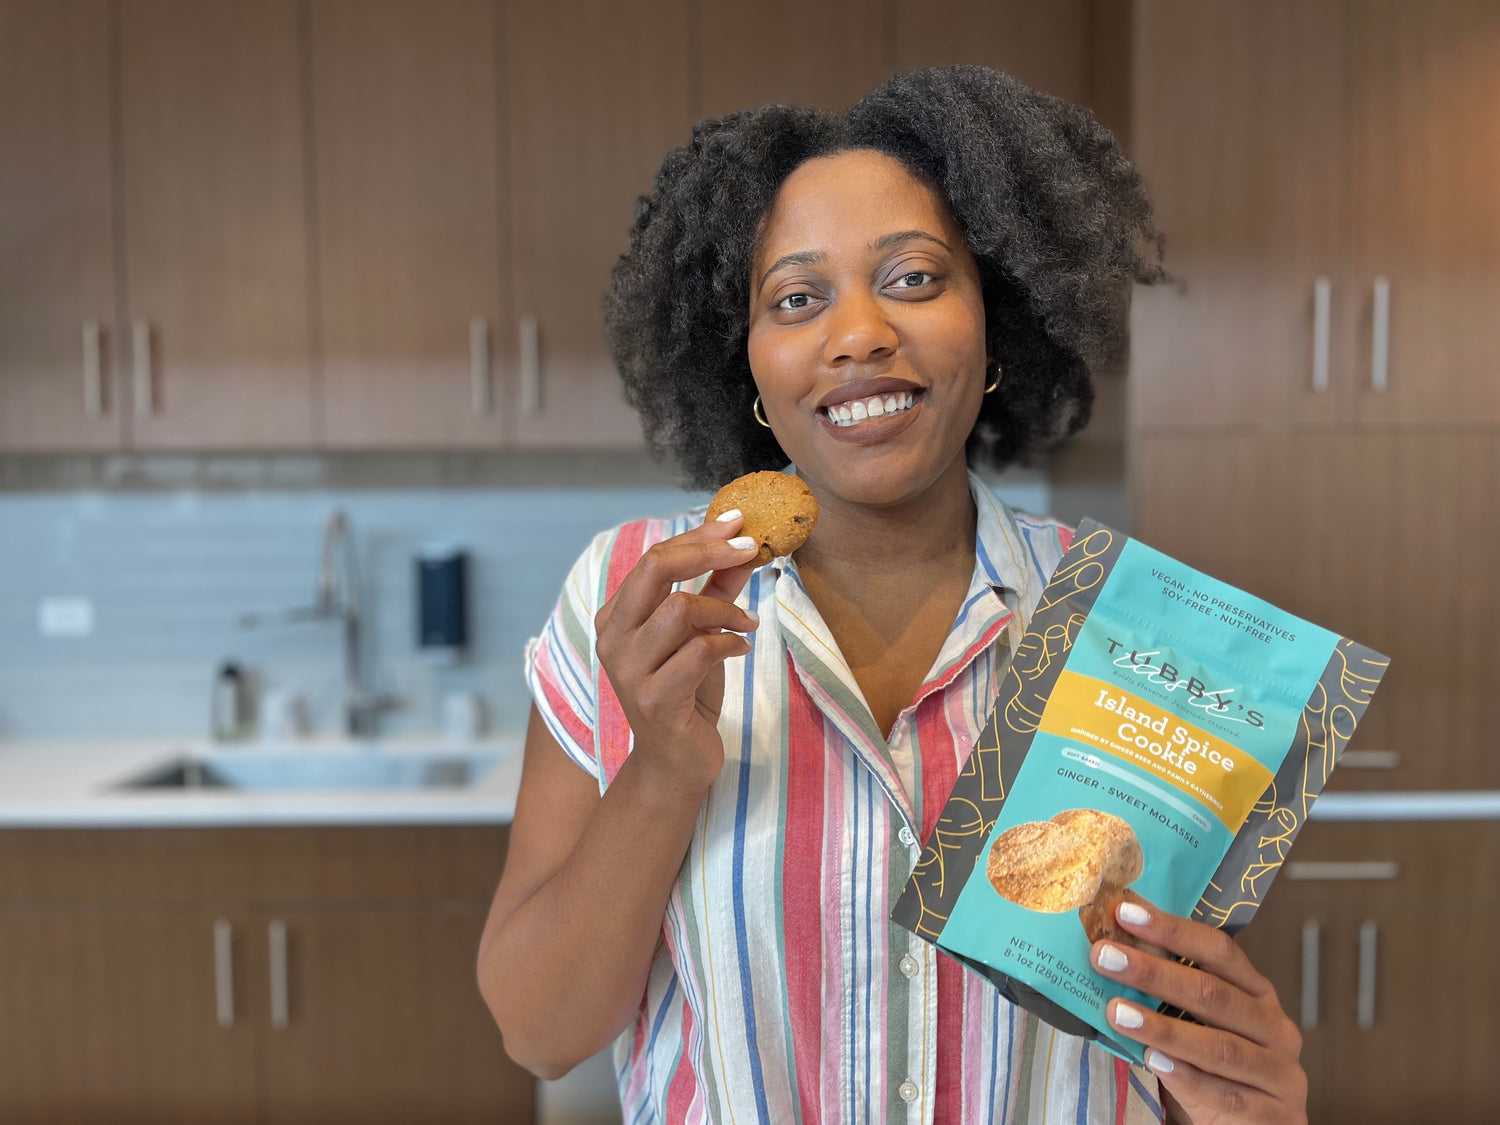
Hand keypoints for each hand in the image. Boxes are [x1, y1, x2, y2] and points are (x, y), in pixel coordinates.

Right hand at [593, 509, 760, 796]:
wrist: (676, 762)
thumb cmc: (686, 694)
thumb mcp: (701, 634)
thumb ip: (716, 591)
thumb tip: (742, 547)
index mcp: (617, 617)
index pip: (655, 558)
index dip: (699, 536)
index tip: (739, 524)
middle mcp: (613, 638)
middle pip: (655, 569)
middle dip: (707, 552)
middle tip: (749, 550)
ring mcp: (628, 669)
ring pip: (679, 608)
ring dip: (725, 610)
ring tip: (746, 624)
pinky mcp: (654, 698)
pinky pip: (698, 651)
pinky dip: (728, 644)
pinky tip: (739, 650)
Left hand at [1090, 897, 1306, 1124]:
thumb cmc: (1221, 1069)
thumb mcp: (1201, 1026)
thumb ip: (1171, 996)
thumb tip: (1111, 952)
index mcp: (1258, 994)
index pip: (1220, 951)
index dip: (1173, 929)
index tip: (1125, 913)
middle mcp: (1275, 1028)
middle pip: (1214, 994)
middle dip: (1154, 973)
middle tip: (1105, 957)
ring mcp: (1280, 1074)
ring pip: (1220, 1046)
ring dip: (1164, 1027)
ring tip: (1117, 1012)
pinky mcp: (1275, 1117)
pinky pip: (1227, 1094)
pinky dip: (1188, 1077)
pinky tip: (1153, 1061)